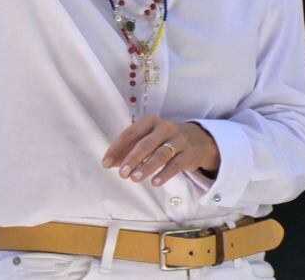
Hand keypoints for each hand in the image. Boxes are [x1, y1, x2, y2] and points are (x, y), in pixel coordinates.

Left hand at [101, 115, 219, 186]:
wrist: (198, 139)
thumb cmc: (164, 139)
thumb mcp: (148, 139)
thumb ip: (129, 149)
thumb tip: (111, 163)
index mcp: (149, 121)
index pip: (129, 134)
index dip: (116, 149)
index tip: (106, 163)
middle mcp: (164, 128)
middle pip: (145, 143)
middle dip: (132, 159)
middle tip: (122, 174)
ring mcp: (178, 140)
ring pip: (160, 154)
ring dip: (146, 167)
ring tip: (135, 178)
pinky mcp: (188, 154)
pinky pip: (175, 164)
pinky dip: (164, 174)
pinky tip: (155, 182)